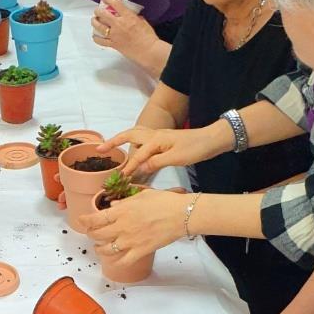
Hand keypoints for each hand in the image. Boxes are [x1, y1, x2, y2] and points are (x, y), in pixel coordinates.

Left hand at [80, 187, 187, 268]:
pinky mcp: (140, 251)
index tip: (81, 221)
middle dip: (91, 235)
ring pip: (106, 249)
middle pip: (97, 235)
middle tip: (92, 234)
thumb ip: (124, 202)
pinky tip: (113, 261)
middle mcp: (122, 227)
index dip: (85, 221)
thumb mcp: (142, 195)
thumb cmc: (164, 202)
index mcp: (121, 211)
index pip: (95, 218)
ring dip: (100, 249)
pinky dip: (115, 263)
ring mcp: (130, 241)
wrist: (181, 215)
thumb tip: (113, 206)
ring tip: (99, 247)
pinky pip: (122, 261)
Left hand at [91, 0, 162, 69]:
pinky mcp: (113, 45)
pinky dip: (96, 38)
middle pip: (102, 14)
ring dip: (94, 22)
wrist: (148, 51)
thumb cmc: (148, 37)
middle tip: (98, 10)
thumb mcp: (143, 21)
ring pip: (98, 26)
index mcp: (128, 16)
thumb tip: (130, 14)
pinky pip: (101, 41)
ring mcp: (115, 35)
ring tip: (94, 20)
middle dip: (98, 10)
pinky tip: (95, 35)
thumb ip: (134, 16)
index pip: (115, 3)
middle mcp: (119, 24)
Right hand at [95, 123, 226, 178]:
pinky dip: (133, 142)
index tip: (121, 179)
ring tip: (111, 146)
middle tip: (100, 149)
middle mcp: (155, 135)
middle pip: (129, 135)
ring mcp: (159, 136)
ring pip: (135, 134)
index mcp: (156, 140)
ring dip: (122, 138)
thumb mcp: (177, 158)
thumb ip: (156, 162)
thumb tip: (139, 168)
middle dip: (114, 141)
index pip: (138, 155)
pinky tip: (133, 150)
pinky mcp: (164, 139)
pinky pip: (143, 138)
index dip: (129, 167)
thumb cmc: (196, 148)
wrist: (213, 139)